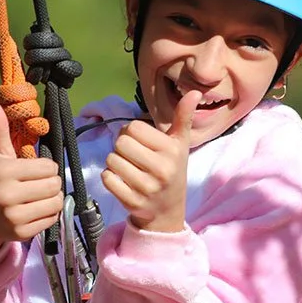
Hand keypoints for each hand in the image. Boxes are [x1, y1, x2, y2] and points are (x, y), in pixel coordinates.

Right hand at [0, 101, 63, 252]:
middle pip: (55, 185)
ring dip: (54, 198)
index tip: (36, 169)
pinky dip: (50, 213)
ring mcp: (14, 217)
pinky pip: (53, 219)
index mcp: (4, 172)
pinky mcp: (22, 234)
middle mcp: (7, 196)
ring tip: (41, 195)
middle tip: (40, 183)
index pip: (48, 167)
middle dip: (52, 182)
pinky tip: (37, 209)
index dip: (47, 167)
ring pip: (56, 202)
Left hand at [102, 90, 200, 232]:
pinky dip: (109, 177)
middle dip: (122, 146)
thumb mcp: (180, 143)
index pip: (133, 127)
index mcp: (172, 150)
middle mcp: (161, 169)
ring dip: (115, 162)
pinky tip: (122, 180)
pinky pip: (107, 179)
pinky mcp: (132, 202)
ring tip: (128, 167)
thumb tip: (194, 92)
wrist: (168, 210)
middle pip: (120, 142)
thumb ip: (183, 117)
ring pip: (111, 160)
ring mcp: (146, 187)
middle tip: (132, 155)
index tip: (140, 141)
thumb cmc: (172, 170)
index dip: (132, 132)